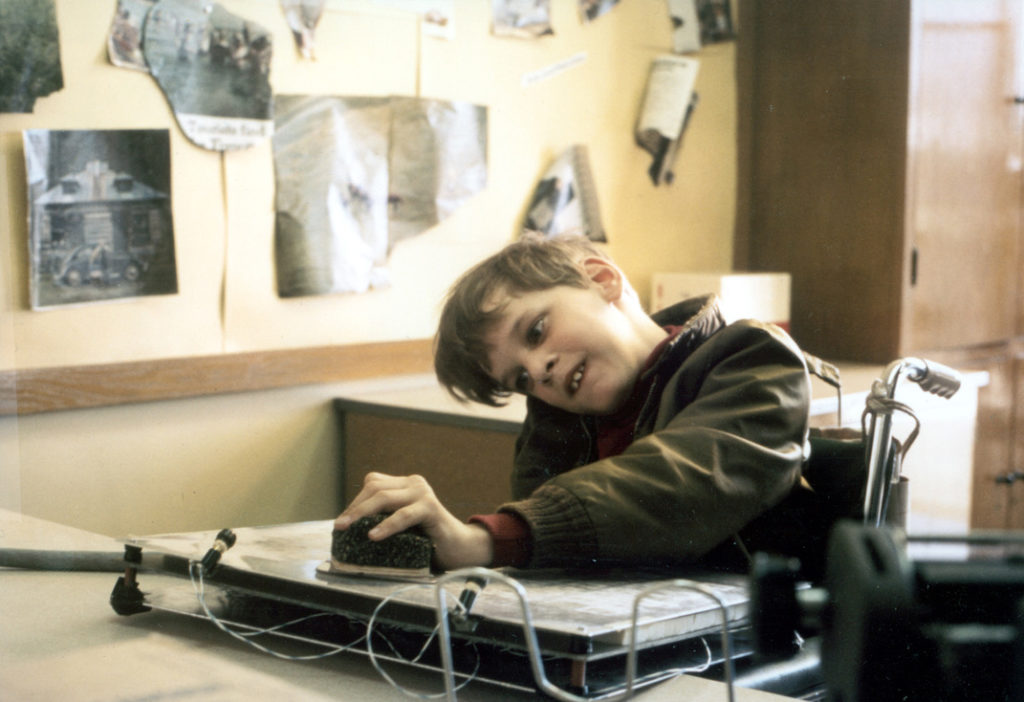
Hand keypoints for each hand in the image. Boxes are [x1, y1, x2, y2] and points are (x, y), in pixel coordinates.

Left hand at [334, 472, 493, 570]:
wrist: (459, 549)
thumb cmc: (427, 540)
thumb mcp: (401, 526)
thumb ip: (383, 518)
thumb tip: (349, 526)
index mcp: (405, 485)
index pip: (373, 484)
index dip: (356, 502)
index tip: (342, 521)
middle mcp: (414, 483)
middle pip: (375, 488)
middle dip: (354, 507)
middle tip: (339, 526)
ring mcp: (423, 493)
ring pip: (384, 497)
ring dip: (362, 513)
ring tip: (348, 528)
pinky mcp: (431, 508)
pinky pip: (403, 515)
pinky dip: (386, 525)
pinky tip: (373, 536)